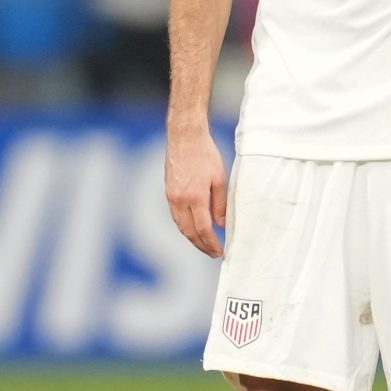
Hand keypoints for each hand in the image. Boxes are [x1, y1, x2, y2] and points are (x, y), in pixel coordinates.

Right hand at [165, 125, 228, 258]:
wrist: (185, 136)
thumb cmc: (205, 154)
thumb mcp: (220, 178)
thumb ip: (221, 204)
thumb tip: (221, 224)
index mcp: (195, 197)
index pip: (203, 229)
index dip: (212, 243)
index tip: (220, 252)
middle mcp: (180, 200)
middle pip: (189, 232)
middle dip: (201, 245)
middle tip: (213, 253)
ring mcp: (171, 196)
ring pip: (181, 226)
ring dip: (192, 238)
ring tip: (204, 244)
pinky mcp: (168, 192)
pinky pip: (176, 216)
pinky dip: (185, 226)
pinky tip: (193, 228)